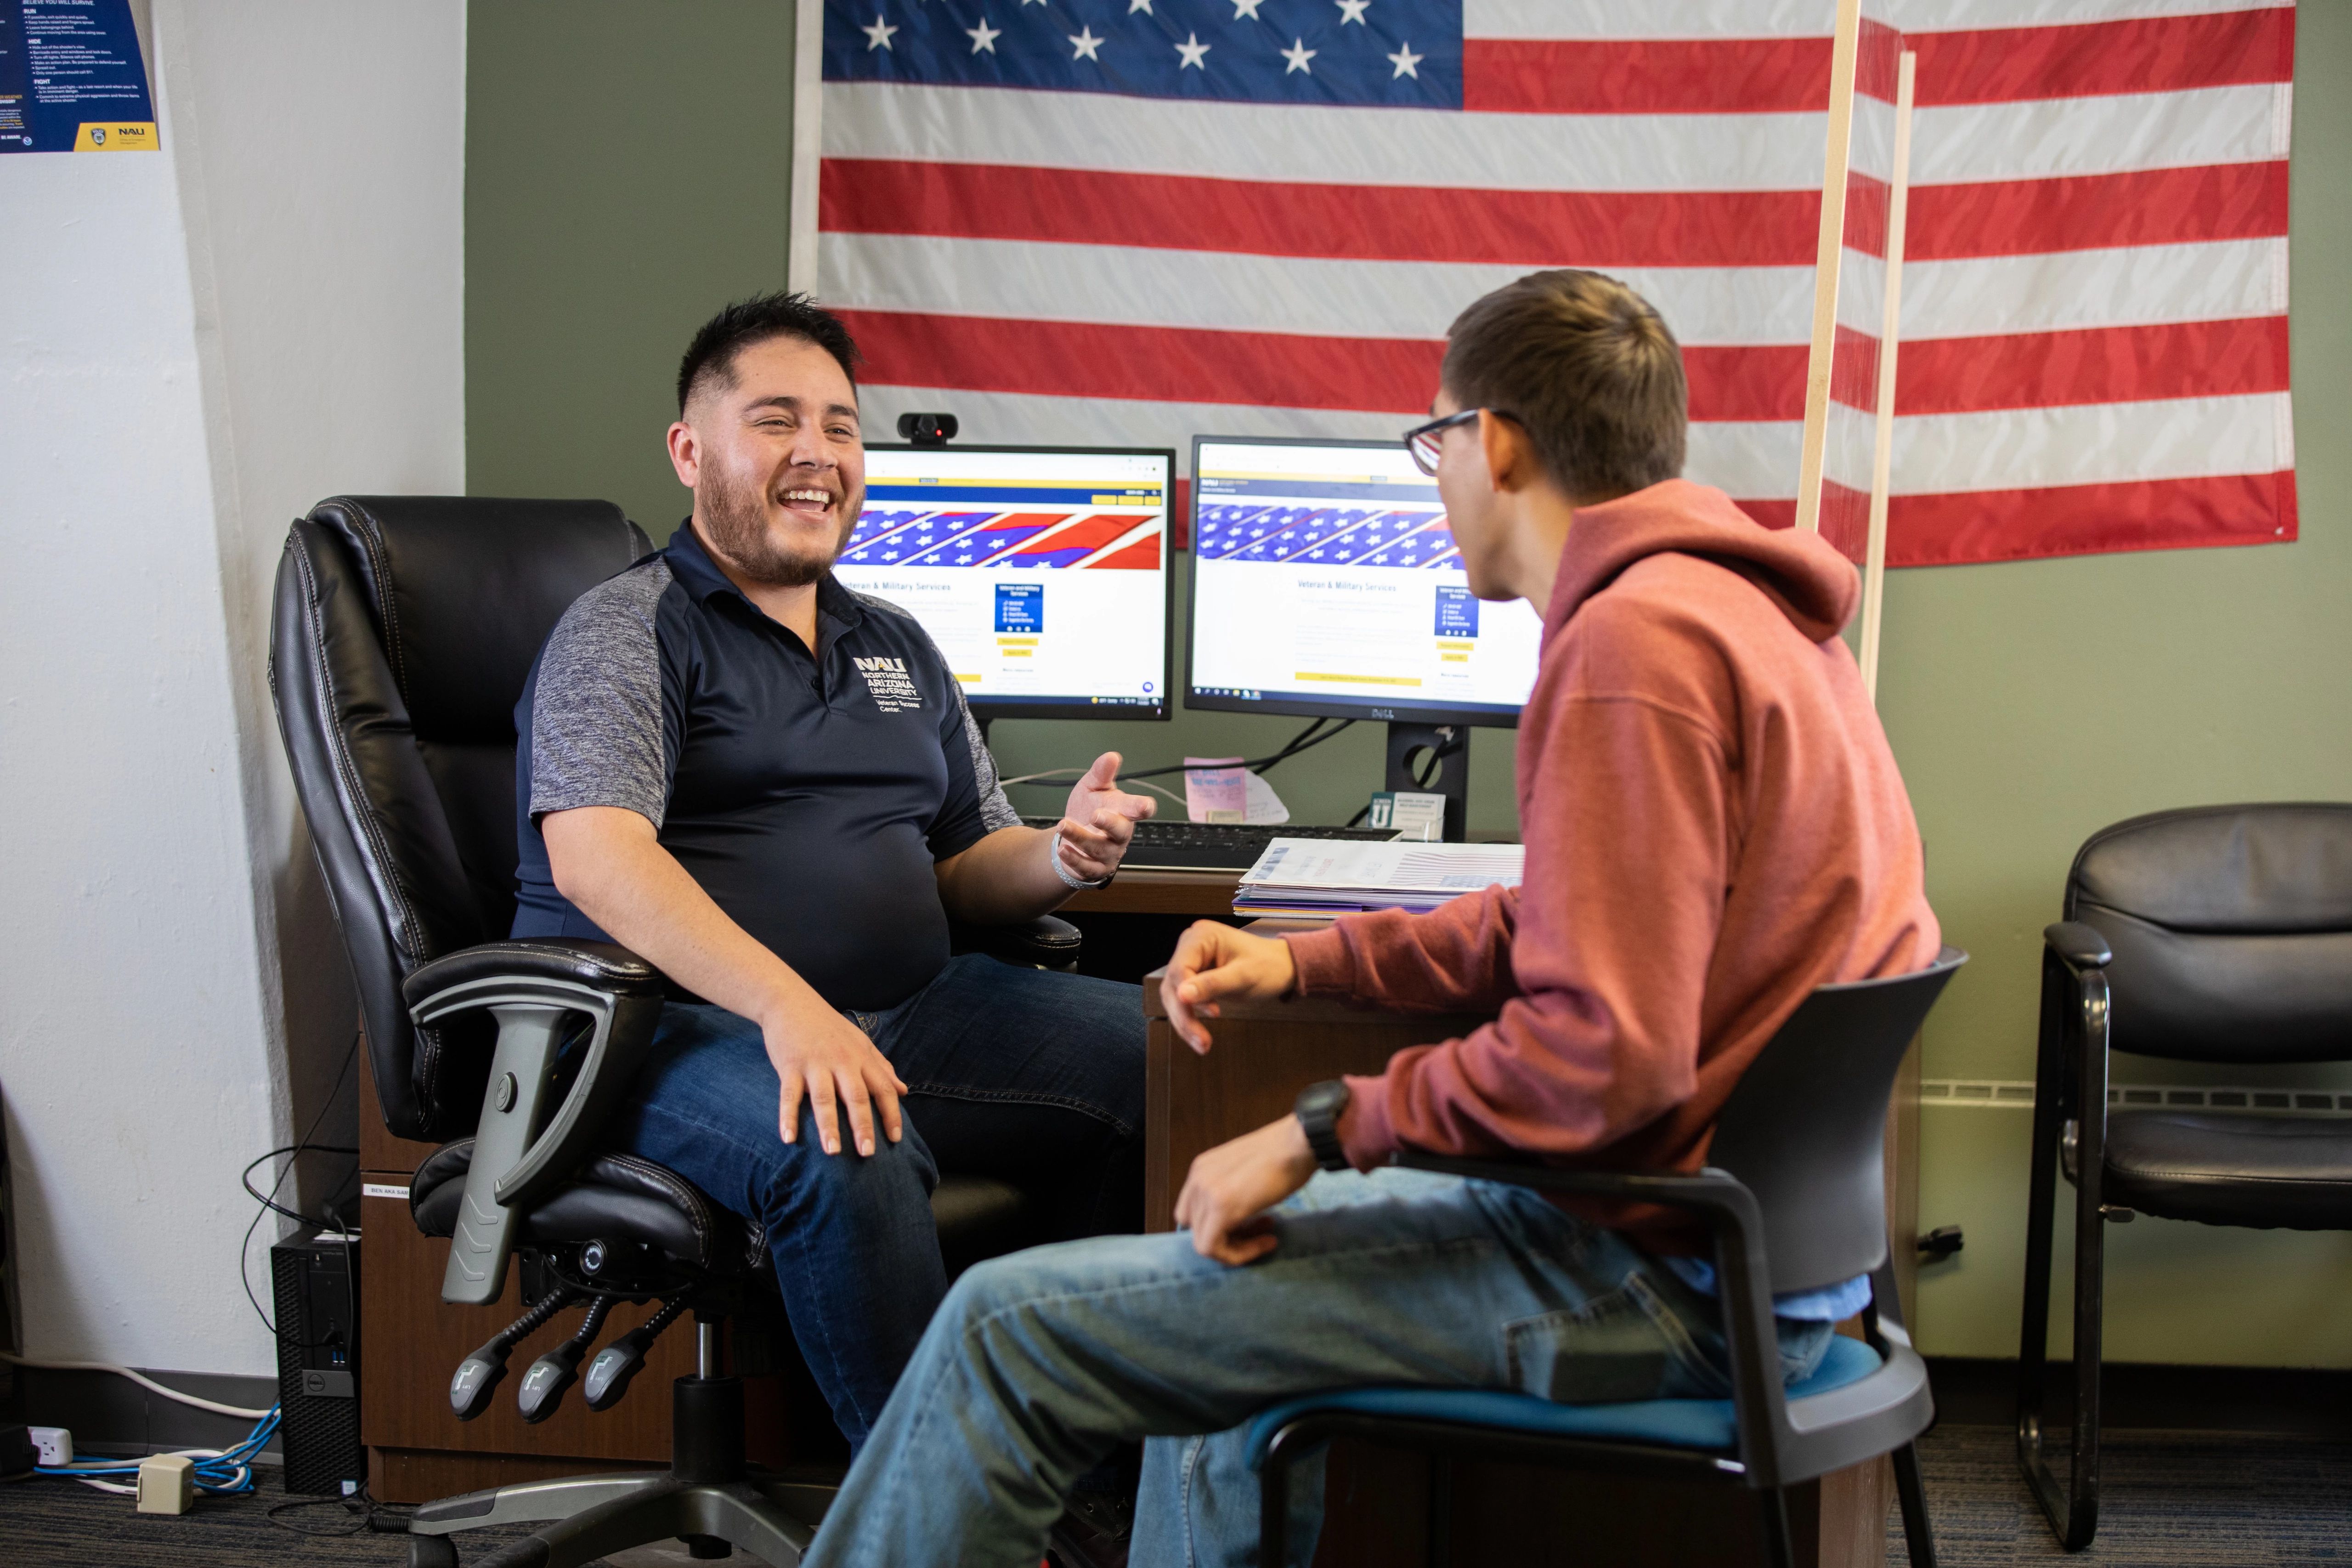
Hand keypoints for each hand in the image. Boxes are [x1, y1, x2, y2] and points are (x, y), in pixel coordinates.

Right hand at [757, 999, 906, 1157]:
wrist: (790, 1001)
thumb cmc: (828, 1026)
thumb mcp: (860, 1042)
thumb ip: (881, 1067)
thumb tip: (903, 1090)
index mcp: (861, 1057)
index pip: (882, 1088)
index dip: (891, 1114)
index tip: (897, 1139)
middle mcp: (841, 1061)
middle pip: (856, 1097)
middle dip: (863, 1126)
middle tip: (868, 1154)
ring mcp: (814, 1064)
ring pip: (824, 1099)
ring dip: (828, 1127)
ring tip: (832, 1152)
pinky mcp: (790, 1066)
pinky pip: (789, 1095)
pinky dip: (787, 1117)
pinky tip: (788, 1139)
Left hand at [1055, 751, 1154, 880]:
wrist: (1070, 837)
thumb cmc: (1088, 810)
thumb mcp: (1092, 788)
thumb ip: (1101, 773)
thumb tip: (1112, 756)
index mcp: (1123, 812)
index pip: (1139, 809)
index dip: (1143, 808)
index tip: (1144, 806)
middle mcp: (1119, 835)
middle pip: (1121, 831)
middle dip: (1110, 823)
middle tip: (1095, 814)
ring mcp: (1108, 854)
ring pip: (1098, 848)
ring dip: (1080, 836)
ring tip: (1063, 825)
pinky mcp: (1094, 869)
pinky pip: (1086, 867)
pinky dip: (1074, 858)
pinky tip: (1062, 849)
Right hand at [1159, 921, 1298, 1053]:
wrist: (1282, 967)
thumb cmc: (1268, 966)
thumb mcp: (1244, 977)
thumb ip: (1212, 984)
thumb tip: (1181, 995)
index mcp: (1201, 936)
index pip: (1179, 969)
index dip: (1188, 995)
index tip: (1213, 1014)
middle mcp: (1190, 945)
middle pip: (1173, 984)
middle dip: (1184, 1016)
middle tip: (1202, 1042)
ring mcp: (1191, 960)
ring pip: (1174, 995)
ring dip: (1185, 1021)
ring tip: (1202, 1044)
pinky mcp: (1194, 975)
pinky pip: (1183, 998)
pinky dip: (1190, 1017)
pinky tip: (1200, 1033)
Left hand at [1175, 1115, 1318, 1265]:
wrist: (1300, 1144)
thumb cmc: (1285, 1154)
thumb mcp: (1246, 1173)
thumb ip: (1230, 1192)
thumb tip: (1232, 1221)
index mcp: (1201, 1169)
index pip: (1191, 1212)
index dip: (1217, 1225)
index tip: (1248, 1223)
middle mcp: (1197, 1179)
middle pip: (1196, 1229)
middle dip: (1228, 1237)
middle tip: (1260, 1229)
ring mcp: (1206, 1193)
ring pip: (1203, 1243)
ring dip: (1237, 1248)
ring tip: (1268, 1237)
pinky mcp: (1221, 1209)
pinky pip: (1214, 1248)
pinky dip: (1239, 1254)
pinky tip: (1267, 1241)